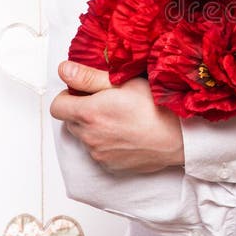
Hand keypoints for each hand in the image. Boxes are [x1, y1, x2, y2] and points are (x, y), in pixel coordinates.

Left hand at [49, 61, 183, 173]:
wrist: (179, 137)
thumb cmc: (156, 106)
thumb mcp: (123, 82)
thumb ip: (88, 77)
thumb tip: (63, 69)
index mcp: (89, 113)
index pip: (56, 107)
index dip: (68, 97)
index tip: (84, 93)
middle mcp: (89, 137)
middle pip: (70, 122)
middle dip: (82, 111)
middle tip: (106, 103)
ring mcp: (99, 154)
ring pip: (85, 137)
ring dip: (94, 128)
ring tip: (120, 119)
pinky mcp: (110, 166)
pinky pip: (99, 152)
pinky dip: (106, 143)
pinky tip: (126, 134)